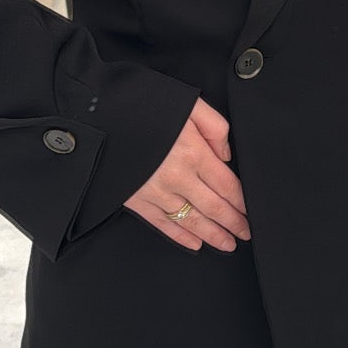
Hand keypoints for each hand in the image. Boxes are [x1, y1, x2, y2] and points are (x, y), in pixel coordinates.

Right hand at [124, 96, 250, 252]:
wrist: (95, 113)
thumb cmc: (141, 103)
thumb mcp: (188, 103)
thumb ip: (214, 127)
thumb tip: (226, 155)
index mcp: (193, 152)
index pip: (227, 186)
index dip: (242, 203)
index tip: (252, 213)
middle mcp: (177, 177)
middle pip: (214, 207)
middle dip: (233, 223)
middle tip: (247, 234)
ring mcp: (155, 192)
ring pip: (191, 221)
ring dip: (212, 235)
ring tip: (228, 244)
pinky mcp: (135, 200)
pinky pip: (162, 223)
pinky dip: (180, 236)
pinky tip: (194, 243)